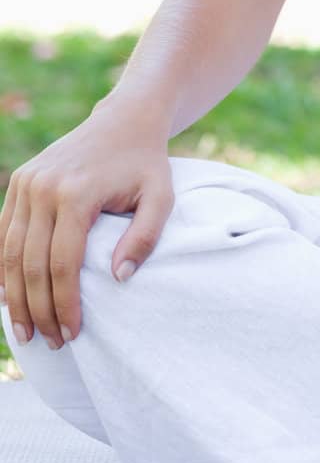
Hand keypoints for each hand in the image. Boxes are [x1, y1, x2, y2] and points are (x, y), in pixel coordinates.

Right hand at [0, 104, 174, 352]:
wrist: (125, 119)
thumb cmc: (146, 163)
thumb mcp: (161, 197)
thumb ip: (145, 237)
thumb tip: (118, 278)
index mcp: (76, 193)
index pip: (63, 262)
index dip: (65, 303)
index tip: (72, 333)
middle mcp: (43, 188)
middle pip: (30, 263)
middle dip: (38, 309)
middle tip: (49, 343)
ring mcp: (26, 183)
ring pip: (8, 252)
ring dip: (14, 296)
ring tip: (26, 331)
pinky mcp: (20, 182)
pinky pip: (3, 233)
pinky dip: (2, 268)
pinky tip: (9, 298)